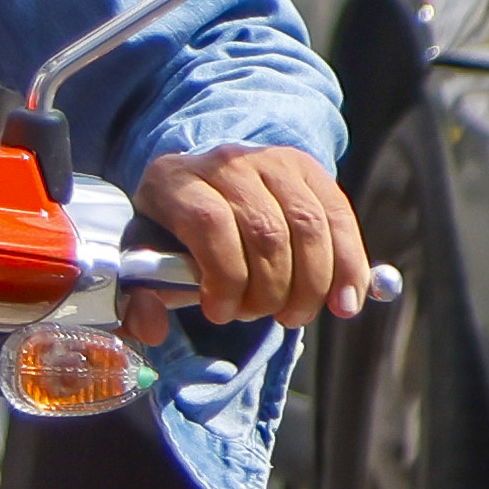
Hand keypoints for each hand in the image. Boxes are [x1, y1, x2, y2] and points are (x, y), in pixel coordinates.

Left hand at [132, 144, 364, 330]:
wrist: (205, 187)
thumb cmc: (174, 236)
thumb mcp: (146, 263)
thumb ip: (139, 301)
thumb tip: (152, 329)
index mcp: (173, 181)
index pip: (210, 224)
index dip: (225, 275)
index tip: (221, 313)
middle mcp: (225, 162)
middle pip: (265, 230)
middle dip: (271, 289)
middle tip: (262, 316)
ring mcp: (272, 160)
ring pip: (309, 225)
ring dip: (311, 284)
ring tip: (295, 315)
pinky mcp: (309, 169)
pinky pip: (340, 218)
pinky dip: (348, 266)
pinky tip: (344, 302)